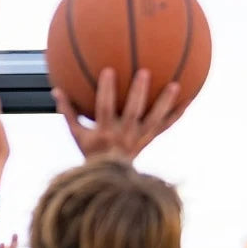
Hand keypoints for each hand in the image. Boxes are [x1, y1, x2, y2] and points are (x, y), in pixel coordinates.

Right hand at [53, 68, 184, 162]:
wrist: (109, 177)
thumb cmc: (90, 152)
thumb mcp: (76, 134)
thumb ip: (68, 112)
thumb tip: (55, 90)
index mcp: (104, 132)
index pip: (104, 109)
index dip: (106, 90)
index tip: (107, 70)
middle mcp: (123, 135)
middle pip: (132, 112)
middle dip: (138, 93)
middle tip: (145, 72)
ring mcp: (140, 138)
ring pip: (154, 119)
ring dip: (165, 102)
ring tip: (176, 85)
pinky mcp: (151, 139)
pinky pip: (166, 126)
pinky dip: (178, 113)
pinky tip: (190, 97)